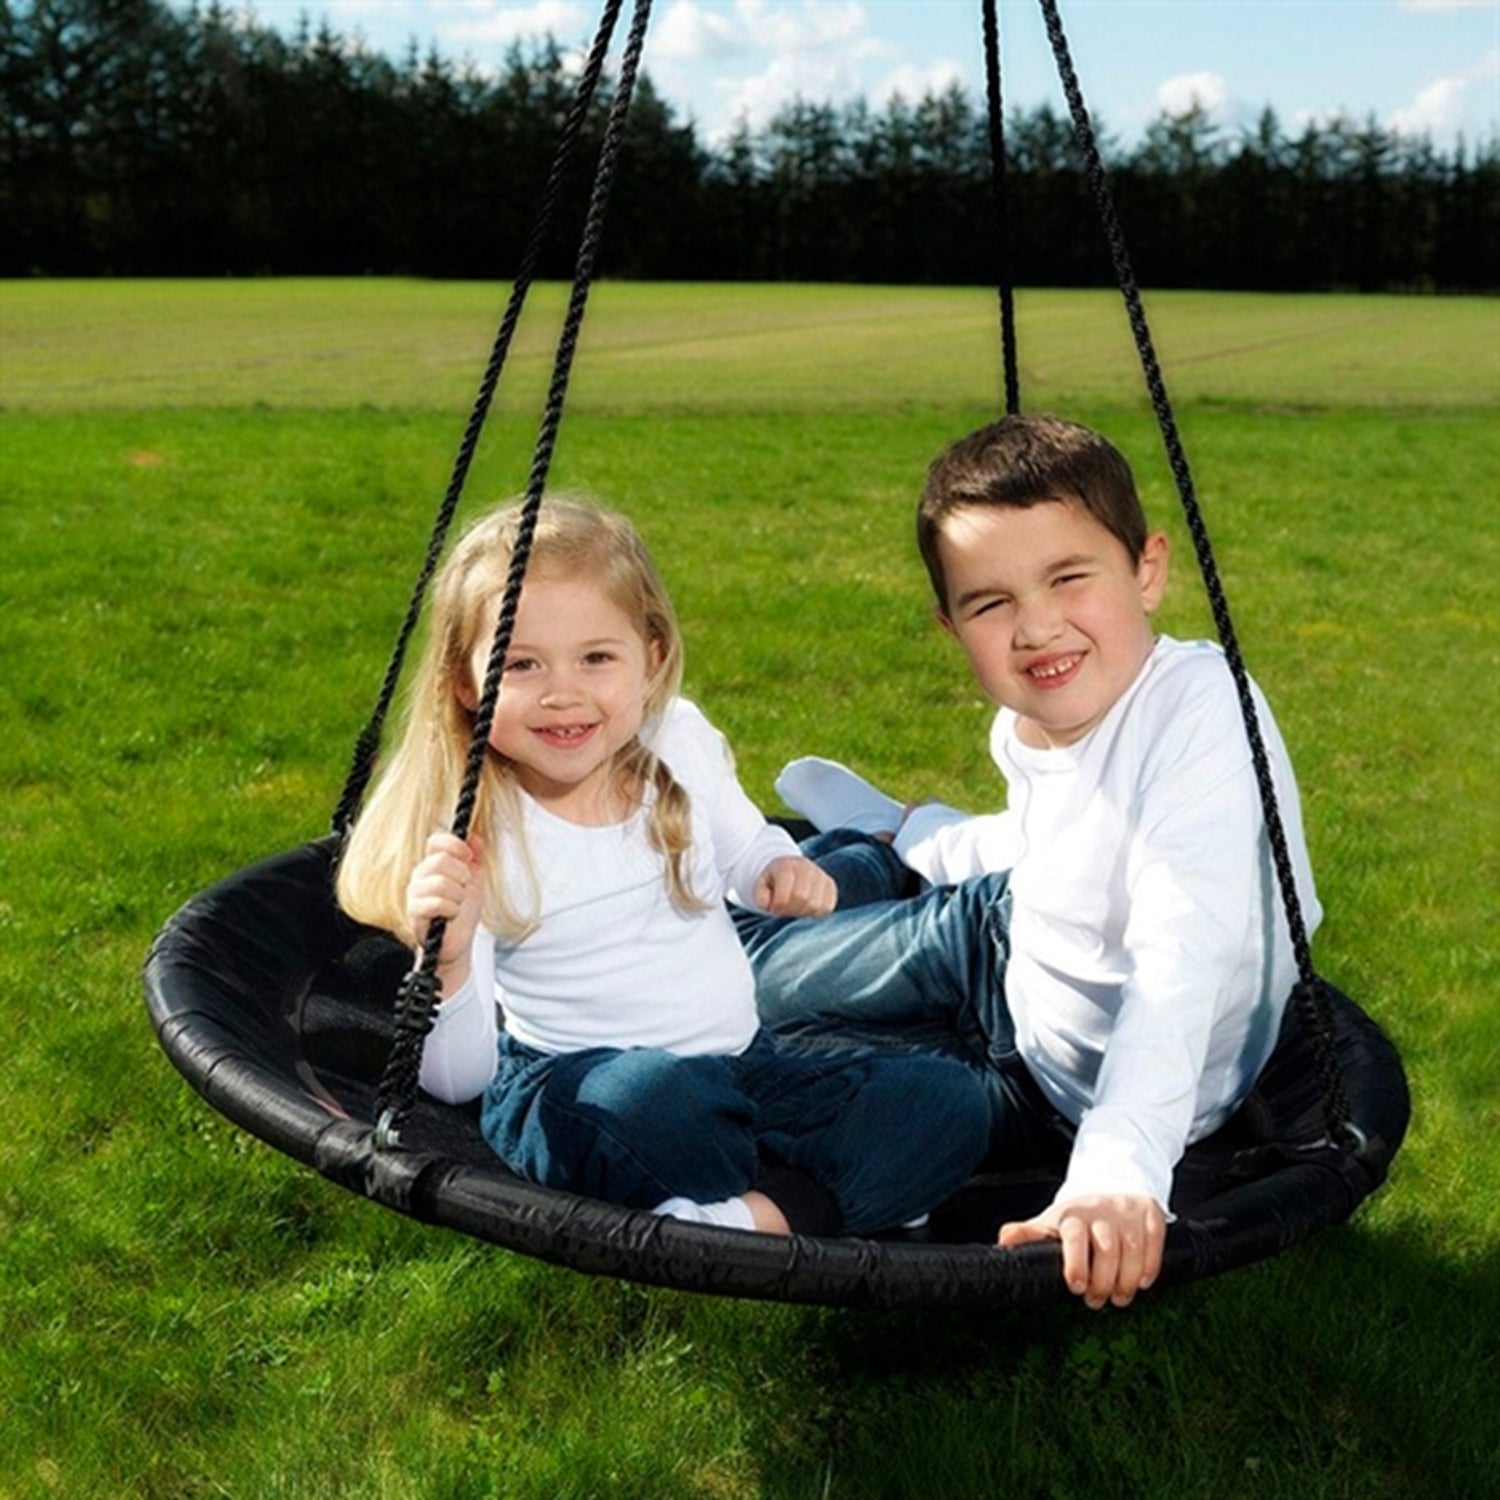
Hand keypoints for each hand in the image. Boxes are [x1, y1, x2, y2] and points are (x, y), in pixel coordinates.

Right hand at [405, 830, 485, 987]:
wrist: (459, 941)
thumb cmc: (464, 910)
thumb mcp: (476, 880)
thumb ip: (475, 856)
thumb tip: (474, 836)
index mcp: (433, 864)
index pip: (436, 841)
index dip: (455, 845)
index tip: (469, 856)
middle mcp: (420, 875)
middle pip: (441, 860)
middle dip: (462, 876)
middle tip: (464, 890)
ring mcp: (414, 893)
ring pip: (440, 882)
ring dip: (458, 896)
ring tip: (457, 905)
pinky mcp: (413, 912)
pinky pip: (435, 903)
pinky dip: (451, 910)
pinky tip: (450, 915)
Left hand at [753, 855, 836, 916]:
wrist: (790, 868)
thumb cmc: (774, 881)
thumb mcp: (761, 887)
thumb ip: (762, 898)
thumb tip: (774, 906)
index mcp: (786, 867)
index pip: (785, 896)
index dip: (778, 907)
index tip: (774, 907)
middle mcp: (807, 868)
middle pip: (803, 899)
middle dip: (791, 910)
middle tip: (785, 908)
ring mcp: (821, 876)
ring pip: (816, 905)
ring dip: (803, 912)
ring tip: (795, 907)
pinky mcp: (830, 886)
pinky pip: (827, 907)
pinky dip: (815, 912)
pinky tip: (806, 906)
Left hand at [998, 1193, 1165, 1309]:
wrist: (1112, 1187)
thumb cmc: (1077, 1218)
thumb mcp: (1051, 1223)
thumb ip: (1028, 1234)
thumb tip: (1002, 1243)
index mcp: (1073, 1214)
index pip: (1074, 1235)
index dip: (1076, 1261)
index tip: (1076, 1287)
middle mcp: (1101, 1209)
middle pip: (1106, 1247)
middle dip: (1103, 1281)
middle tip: (1097, 1302)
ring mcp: (1128, 1211)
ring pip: (1132, 1248)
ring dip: (1126, 1280)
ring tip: (1119, 1299)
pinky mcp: (1151, 1214)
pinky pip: (1155, 1240)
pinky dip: (1150, 1265)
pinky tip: (1141, 1283)